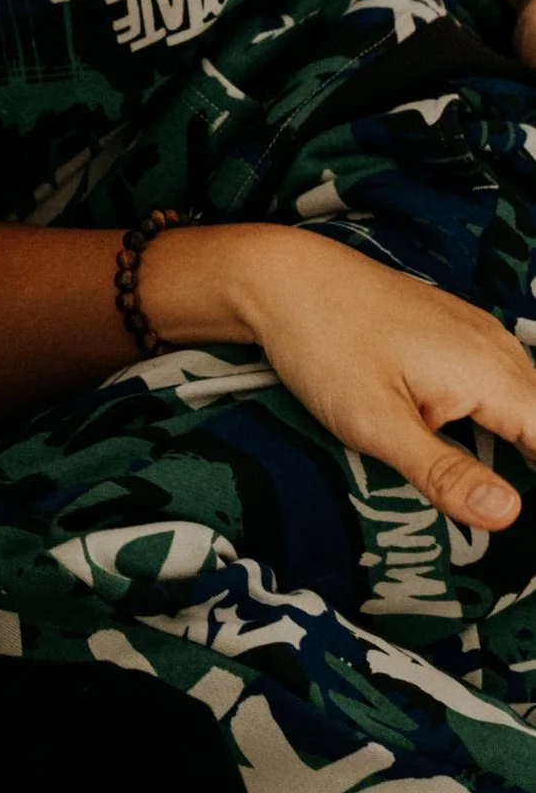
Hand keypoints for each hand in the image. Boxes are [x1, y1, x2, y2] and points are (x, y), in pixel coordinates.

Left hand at [172, 221, 535, 527]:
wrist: (282, 277)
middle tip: (505, 512)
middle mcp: (495, 347)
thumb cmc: (324, 347)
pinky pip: (498, 376)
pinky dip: (500, 412)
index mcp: (490, 374)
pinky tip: (475, 437)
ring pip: (525, 396)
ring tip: (492, 475)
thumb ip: (445, 472)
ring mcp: (476, 332)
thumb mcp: (376, 424)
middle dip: (531, 460)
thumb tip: (508, 515)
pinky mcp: (453, 328)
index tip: (520, 515)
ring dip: (520, 441)